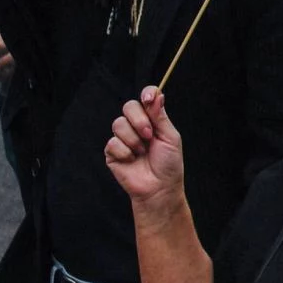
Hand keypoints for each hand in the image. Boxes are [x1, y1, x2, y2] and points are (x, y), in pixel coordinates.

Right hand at [104, 86, 187, 205]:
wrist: (159, 188)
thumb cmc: (168, 164)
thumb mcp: (170, 137)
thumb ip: (160, 116)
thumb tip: (157, 94)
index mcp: (152, 120)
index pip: (145, 99)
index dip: (146, 94)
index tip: (148, 98)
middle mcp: (136, 126)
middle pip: (129, 106)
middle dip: (139, 120)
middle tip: (149, 135)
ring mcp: (123, 138)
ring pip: (119, 124)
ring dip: (133, 139)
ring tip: (142, 152)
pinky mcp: (112, 152)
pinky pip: (112, 142)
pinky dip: (125, 152)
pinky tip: (132, 160)